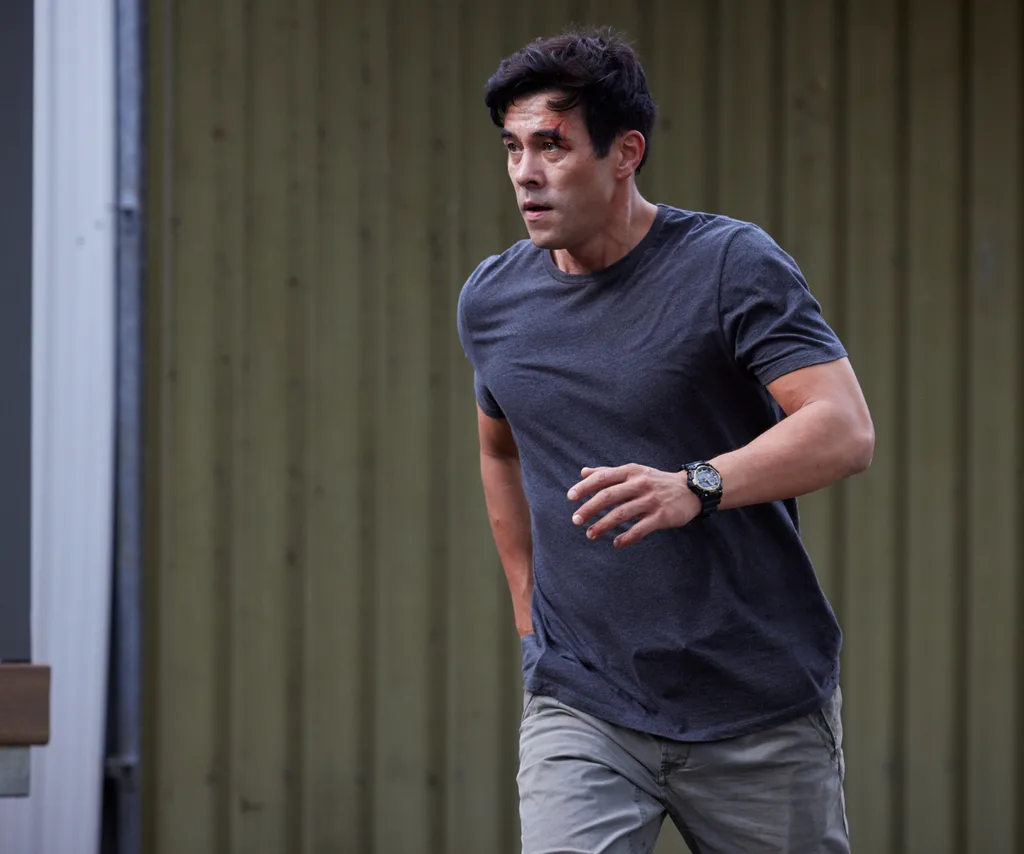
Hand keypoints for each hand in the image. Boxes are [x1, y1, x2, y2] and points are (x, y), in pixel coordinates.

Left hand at [567, 464, 701, 547]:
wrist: (691, 490)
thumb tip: (583, 472)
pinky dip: (627, 537)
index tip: (571, 498)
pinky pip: (640, 529)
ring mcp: (651, 500)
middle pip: (609, 496)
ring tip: (590, 534)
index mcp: (631, 472)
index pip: (603, 477)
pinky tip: (616, 543)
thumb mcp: (634, 471)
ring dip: (603, 525)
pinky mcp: (661, 516)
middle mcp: (640, 484)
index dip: (585, 487)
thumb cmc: (656, 481)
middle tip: (576, 520)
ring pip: (621, 514)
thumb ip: (608, 472)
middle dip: (589, 508)